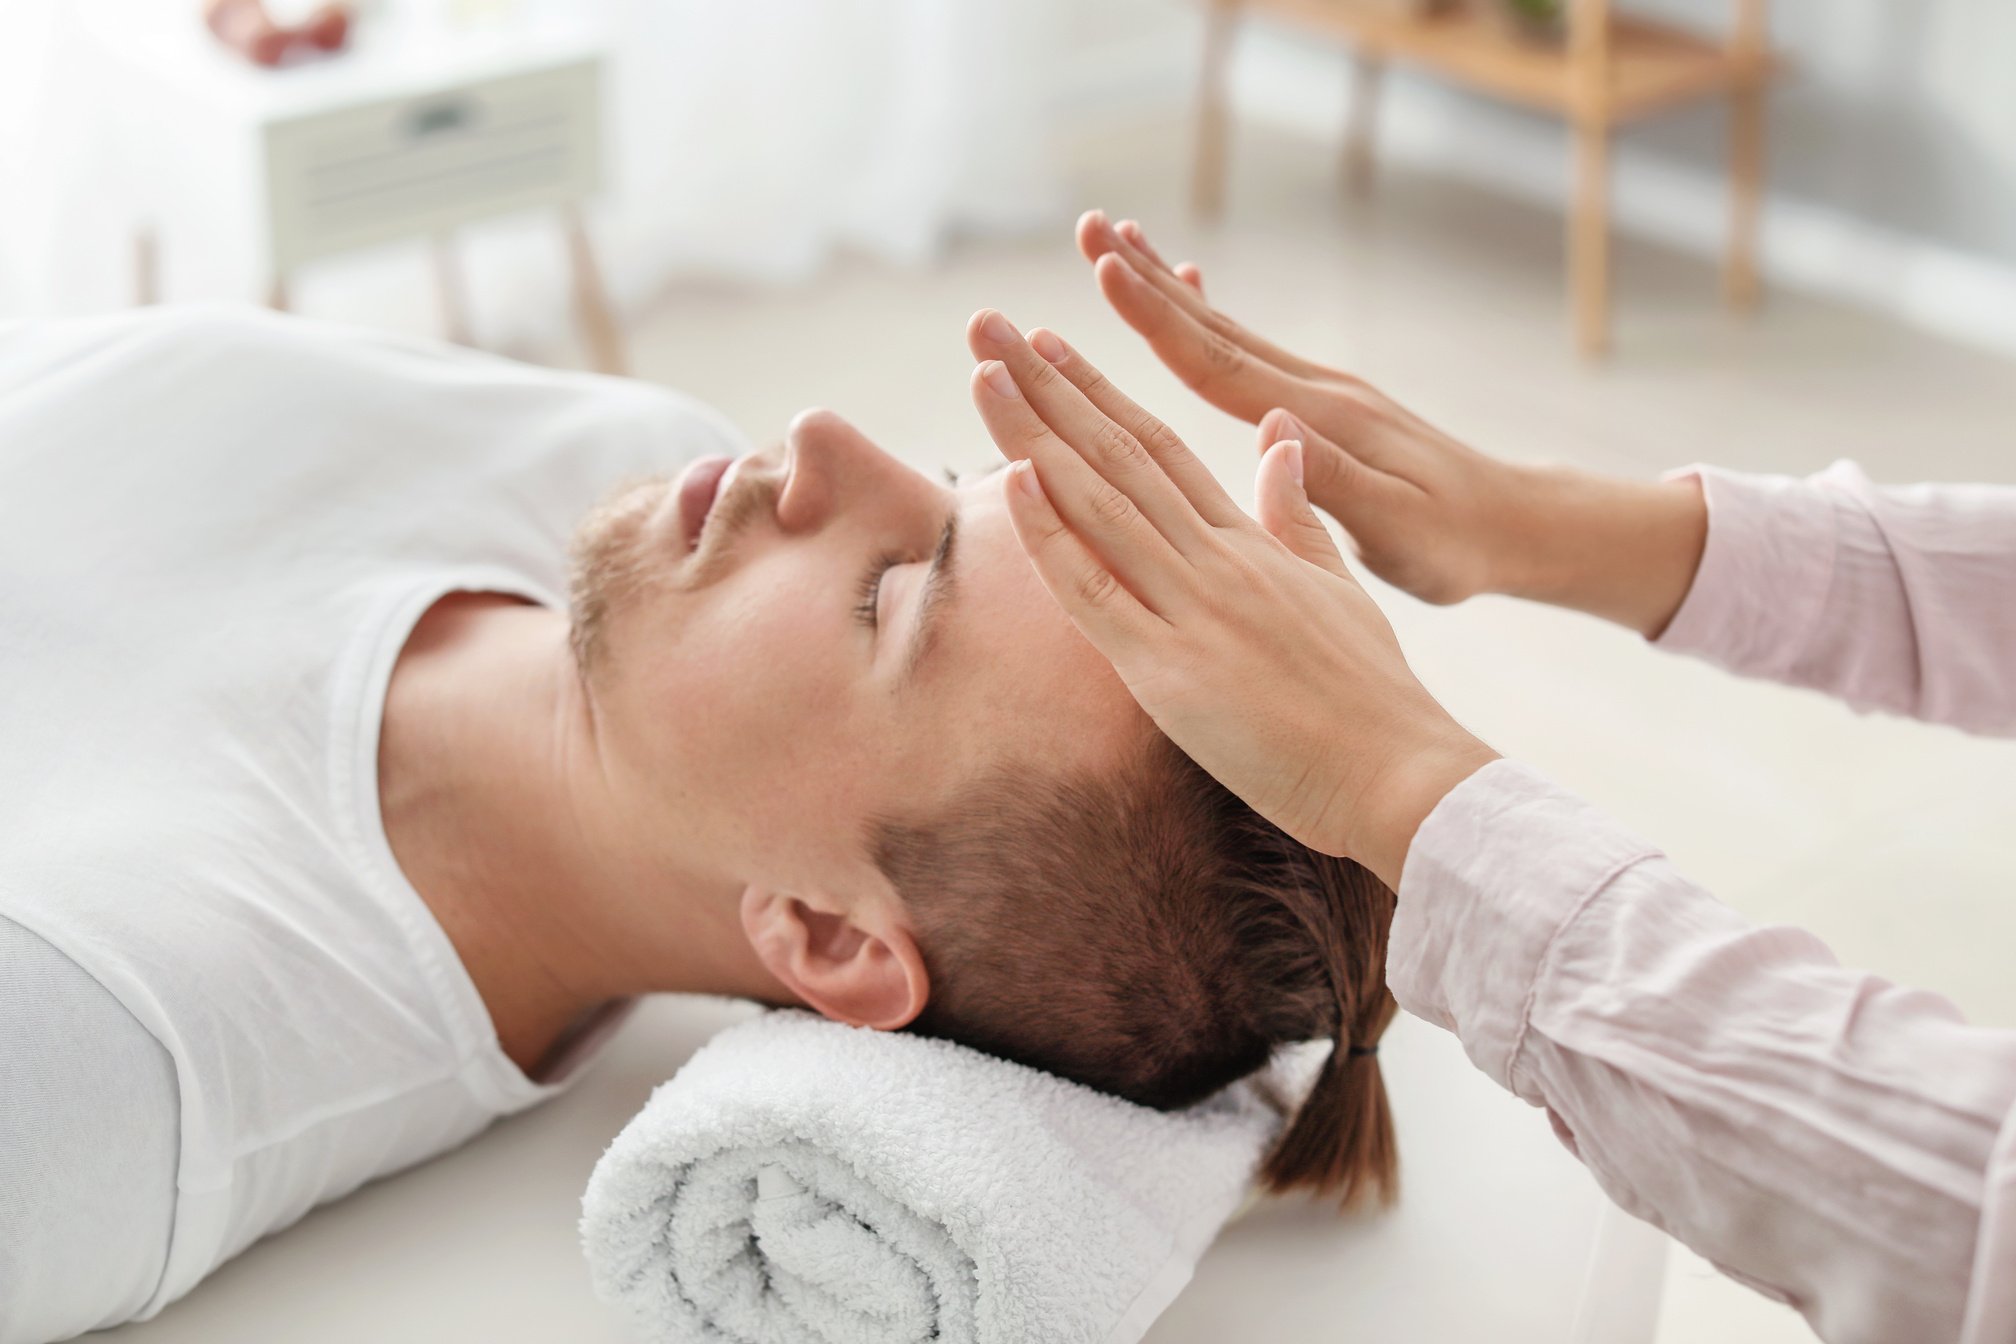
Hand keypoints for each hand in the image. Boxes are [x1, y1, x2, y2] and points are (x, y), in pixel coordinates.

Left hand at [964, 308, 1497, 886]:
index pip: (1158, 447)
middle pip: (1116, 453)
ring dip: (1034, 433)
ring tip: (985, 370)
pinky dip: (1052, 534)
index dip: (1098, 393)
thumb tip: (1281, 446)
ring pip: (1098, 503)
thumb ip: (1297, 515)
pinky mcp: (1170, 670)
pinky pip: (1096, 593)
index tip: (1048, 346)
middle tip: (988, 325)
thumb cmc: (1369, 696)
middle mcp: (1213, 559)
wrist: (1400, 771)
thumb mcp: (1335, 587)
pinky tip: (1014, 476)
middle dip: (1047, 386)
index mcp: (1246, 543)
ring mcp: (1192, 608)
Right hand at [1076, 213, 1708, 635]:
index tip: (1106, 272)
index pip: (1221, 363)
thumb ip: (1331, 481)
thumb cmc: (1456, 544)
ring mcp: (1319, 392)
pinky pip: (1247, 350)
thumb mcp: (1396, 527)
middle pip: (1213, 327)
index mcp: (1321, 421)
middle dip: (1146, 280)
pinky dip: (1207, 315)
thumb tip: (1274, 427)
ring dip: (1165, 287)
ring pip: (1225, 330)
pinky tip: (1189, 288)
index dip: (1158, 322)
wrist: (1517, 527)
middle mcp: (1315, 391)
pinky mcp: (1322, 406)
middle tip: (1087, 229)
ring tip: (1114, 242)